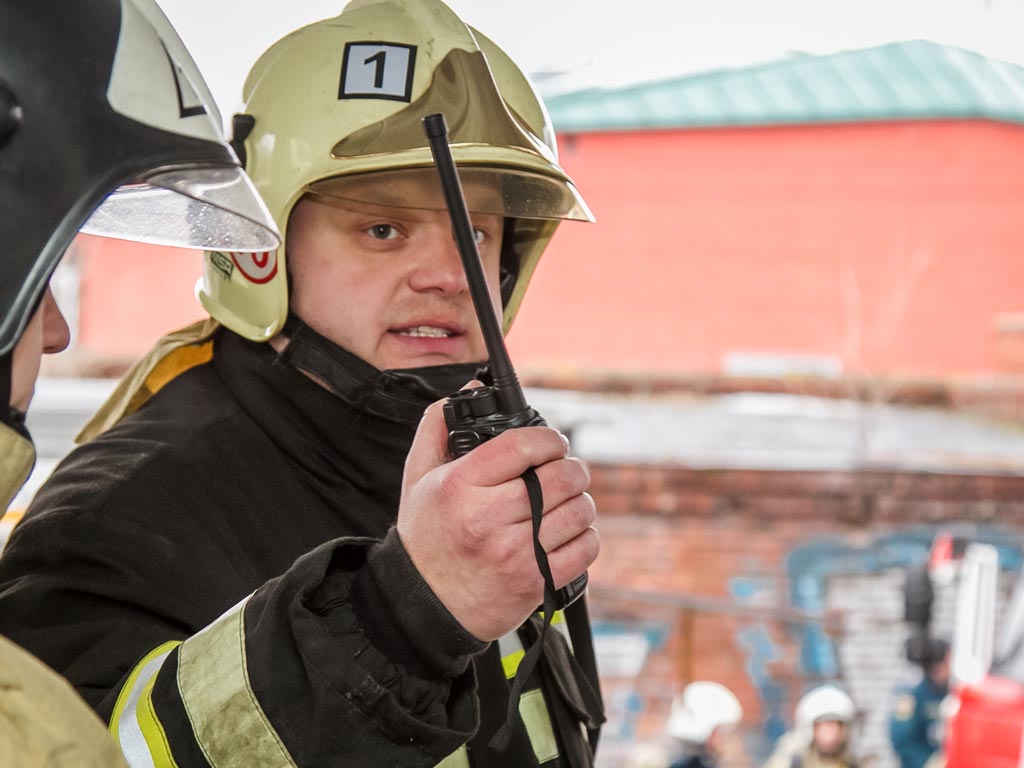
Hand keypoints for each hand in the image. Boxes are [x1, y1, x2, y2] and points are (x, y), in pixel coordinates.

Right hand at [397, 393, 599, 640]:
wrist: (422, 605)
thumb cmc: (425, 537)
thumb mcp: (418, 477)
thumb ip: (437, 427)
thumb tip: (467, 391)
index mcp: (461, 487)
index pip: (522, 446)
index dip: (549, 439)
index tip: (553, 443)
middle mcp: (488, 519)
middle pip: (559, 478)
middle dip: (573, 468)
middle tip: (568, 470)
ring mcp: (515, 554)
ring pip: (578, 512)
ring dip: (582, 502)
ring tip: (569, 501)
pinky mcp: (534, 583)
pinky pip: (584, 550)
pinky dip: (587, 537)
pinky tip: (571, 532)